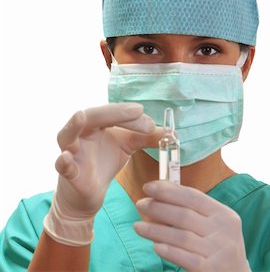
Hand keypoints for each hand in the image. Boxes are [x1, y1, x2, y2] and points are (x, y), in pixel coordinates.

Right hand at [55, 103, 158, 219]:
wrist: (87, 193)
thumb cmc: (104, 162)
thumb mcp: (128, 146)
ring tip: (81, 117)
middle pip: (92, 116)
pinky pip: (62, 166)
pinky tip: (66, 158)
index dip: (130, 115)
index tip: (151, 124)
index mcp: (96, 123)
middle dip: (114, 113)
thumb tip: (172, 131)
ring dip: (74, 125)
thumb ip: (147, 137)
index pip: (112, 112)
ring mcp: (71, 151)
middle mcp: (81, 133)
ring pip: (67, 134)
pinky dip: (63, 161)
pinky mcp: (68, 173)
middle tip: (138, 111)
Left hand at [134, 180, 250, 271]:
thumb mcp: (214, 224)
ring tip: (137, 226)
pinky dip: (168, 250)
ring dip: (156, 230)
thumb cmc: (218, 246)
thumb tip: (161, 188)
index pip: (193, 196)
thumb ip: (192, 208)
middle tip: (140, 204)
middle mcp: (223, 231)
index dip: (168, 190)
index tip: (148, 187)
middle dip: (158, 208)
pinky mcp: (211, 270)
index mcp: (224, 214)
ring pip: (181, 236)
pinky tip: (155, 246)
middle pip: (184, 215)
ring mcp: (218, 252)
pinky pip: (185, 258)